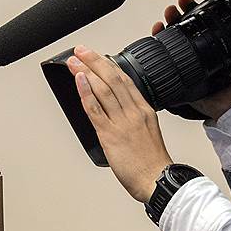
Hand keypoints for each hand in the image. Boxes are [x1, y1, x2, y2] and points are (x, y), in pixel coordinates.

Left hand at [66, 44, 173, 202]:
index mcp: (144, 110)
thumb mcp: (149, 132)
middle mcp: (133, 112)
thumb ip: (134, 118)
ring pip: (103, 89)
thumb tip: (116, 110)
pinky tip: (78, 81)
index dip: (109, 65)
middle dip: (95, 61)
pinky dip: (85, 92)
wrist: (156, 179)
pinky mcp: (110, 135)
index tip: (98, 56)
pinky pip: (95, 109)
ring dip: (86, 72)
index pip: (125, 80)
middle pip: (113, 79)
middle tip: (81, 50)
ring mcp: (122, 122)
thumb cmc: (152, 162)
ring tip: (74, 62)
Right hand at [153, 0, 230, 120]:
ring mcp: (188, 65)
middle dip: (176, 15)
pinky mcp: (180, 77)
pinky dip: (157, 46)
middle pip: (183, 29)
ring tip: (164, 19)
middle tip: (173, 9)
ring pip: (172, 42)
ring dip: (166, 26)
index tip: (188, 2)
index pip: (202, 24)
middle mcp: (201, 55)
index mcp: (216, 49)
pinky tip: (157, 34)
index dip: (193, 11)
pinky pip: (165, 62)